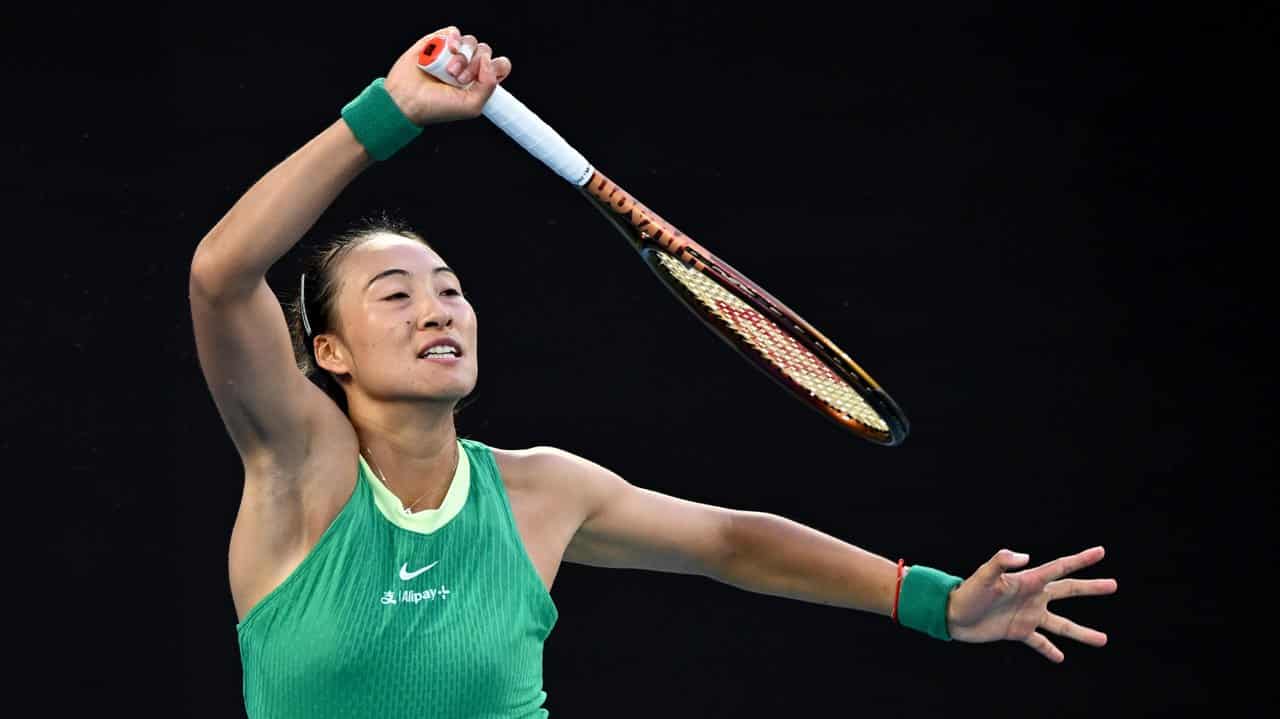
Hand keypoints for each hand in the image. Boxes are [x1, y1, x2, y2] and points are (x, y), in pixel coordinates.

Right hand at [382, 26, 512, 125]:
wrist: (407, 99)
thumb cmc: (437, 107)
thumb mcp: (472, 105)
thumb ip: (489, 85)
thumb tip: (488, 60)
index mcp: (479, 81)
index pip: (500, 65)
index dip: (496, 68)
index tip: (482, 79)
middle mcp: (469, 66)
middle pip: (486, 51)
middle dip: (475, 65)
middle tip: (459, 79)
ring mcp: (454, 53)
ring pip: (472, 42)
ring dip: (463, 56)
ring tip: (449, 71)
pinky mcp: (439, 42)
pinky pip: (455, 32)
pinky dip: (454, 39)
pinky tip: (448, 51)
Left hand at [944, 546, 1116, 661]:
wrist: (953, 614)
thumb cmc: (968, 592)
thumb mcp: (984, 575)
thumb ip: (1002, 561)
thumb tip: (1025, 556)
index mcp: (1028, 581)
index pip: (1060, 568)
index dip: (1081, 559)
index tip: (1100, 552)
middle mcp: (1032, 597)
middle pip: (1068, 591)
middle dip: (1091, 588)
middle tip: (1113, 585)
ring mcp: (1028, 615)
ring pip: (1062, 624)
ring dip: (1082, 632)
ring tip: (1103, 640)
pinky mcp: (1019, 631)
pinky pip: (1040, 642)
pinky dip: (1050, 650)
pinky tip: (1061, 657)